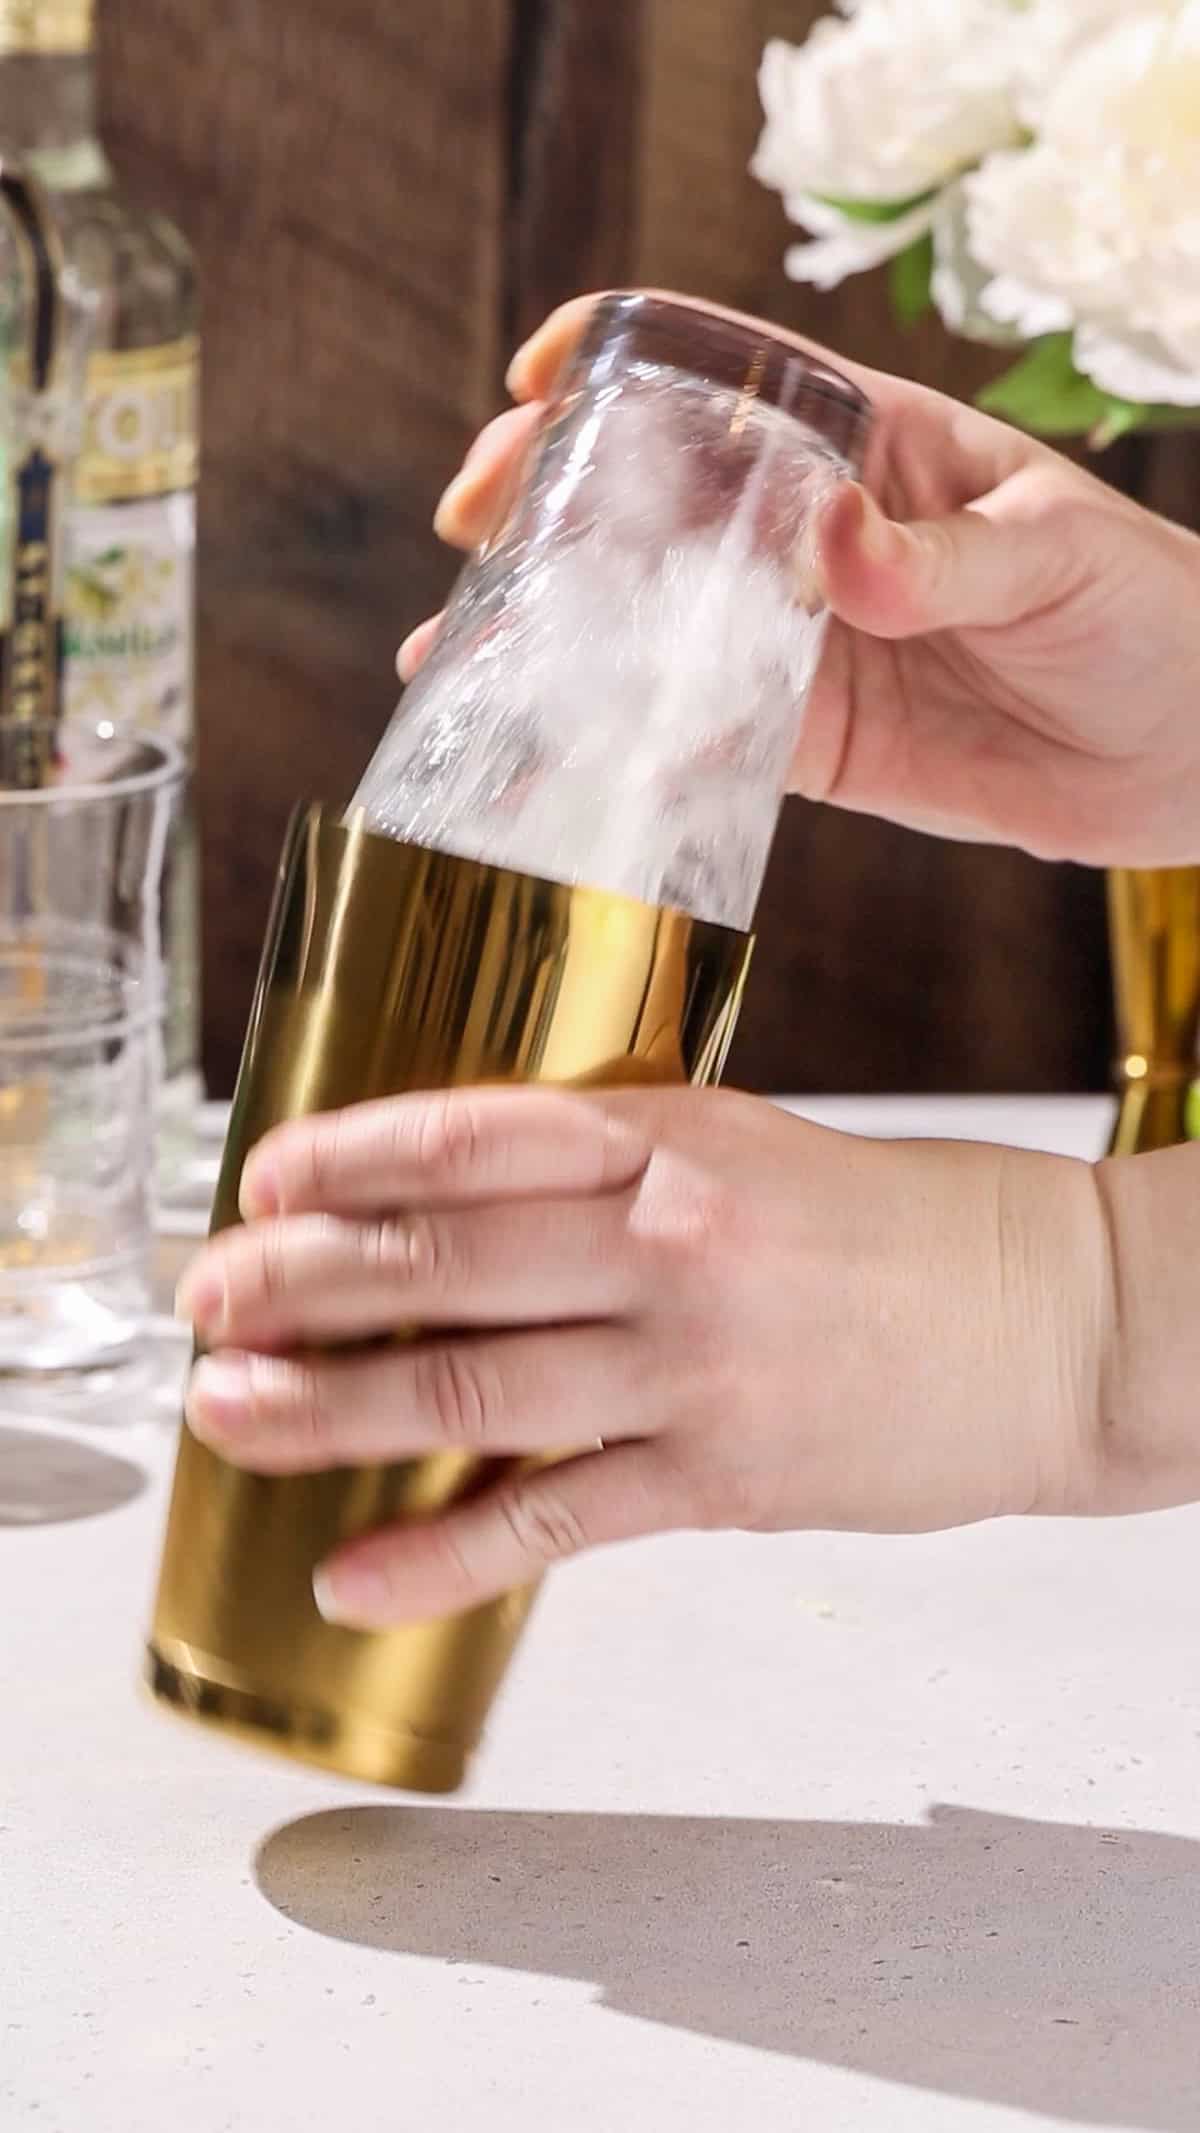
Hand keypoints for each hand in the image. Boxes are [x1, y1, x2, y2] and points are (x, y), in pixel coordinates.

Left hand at [177, 1086, 1112, 1625]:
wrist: (1065, 1322)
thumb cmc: (918, 1228)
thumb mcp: (759, 1147)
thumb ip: (626, 1170)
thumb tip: (477, 1208)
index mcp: (676, 1134)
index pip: (472, 1135)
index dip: (348, 1158)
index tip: (262, 1180)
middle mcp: (671, 1238)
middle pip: (441, 1261)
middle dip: (299, 1283)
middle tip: (207, 1303)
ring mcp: (694, 1364)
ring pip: (468, 1388)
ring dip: (326, 1409)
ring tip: (230, 1416)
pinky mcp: (725, 1479)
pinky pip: (548, 1522)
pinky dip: (435, 1555)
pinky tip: (350, 1574)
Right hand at [402, 290, 1199, 868]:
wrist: (1191, 755)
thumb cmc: (1152, 614)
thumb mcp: (1058, 557)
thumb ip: (937, 558)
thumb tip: (828, 543)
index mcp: (871, 443)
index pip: (726, 372)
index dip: (621, 360)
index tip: (538, 384)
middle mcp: (813, 535)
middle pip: (653, 494)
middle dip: (548, 498)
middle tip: (474, 530)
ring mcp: (800, 641)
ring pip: (652, 622)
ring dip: (553, 634)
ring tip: (457, 656)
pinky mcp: (809, 743)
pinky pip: (699, 738)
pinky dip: (620, 747)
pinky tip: (543, 756)